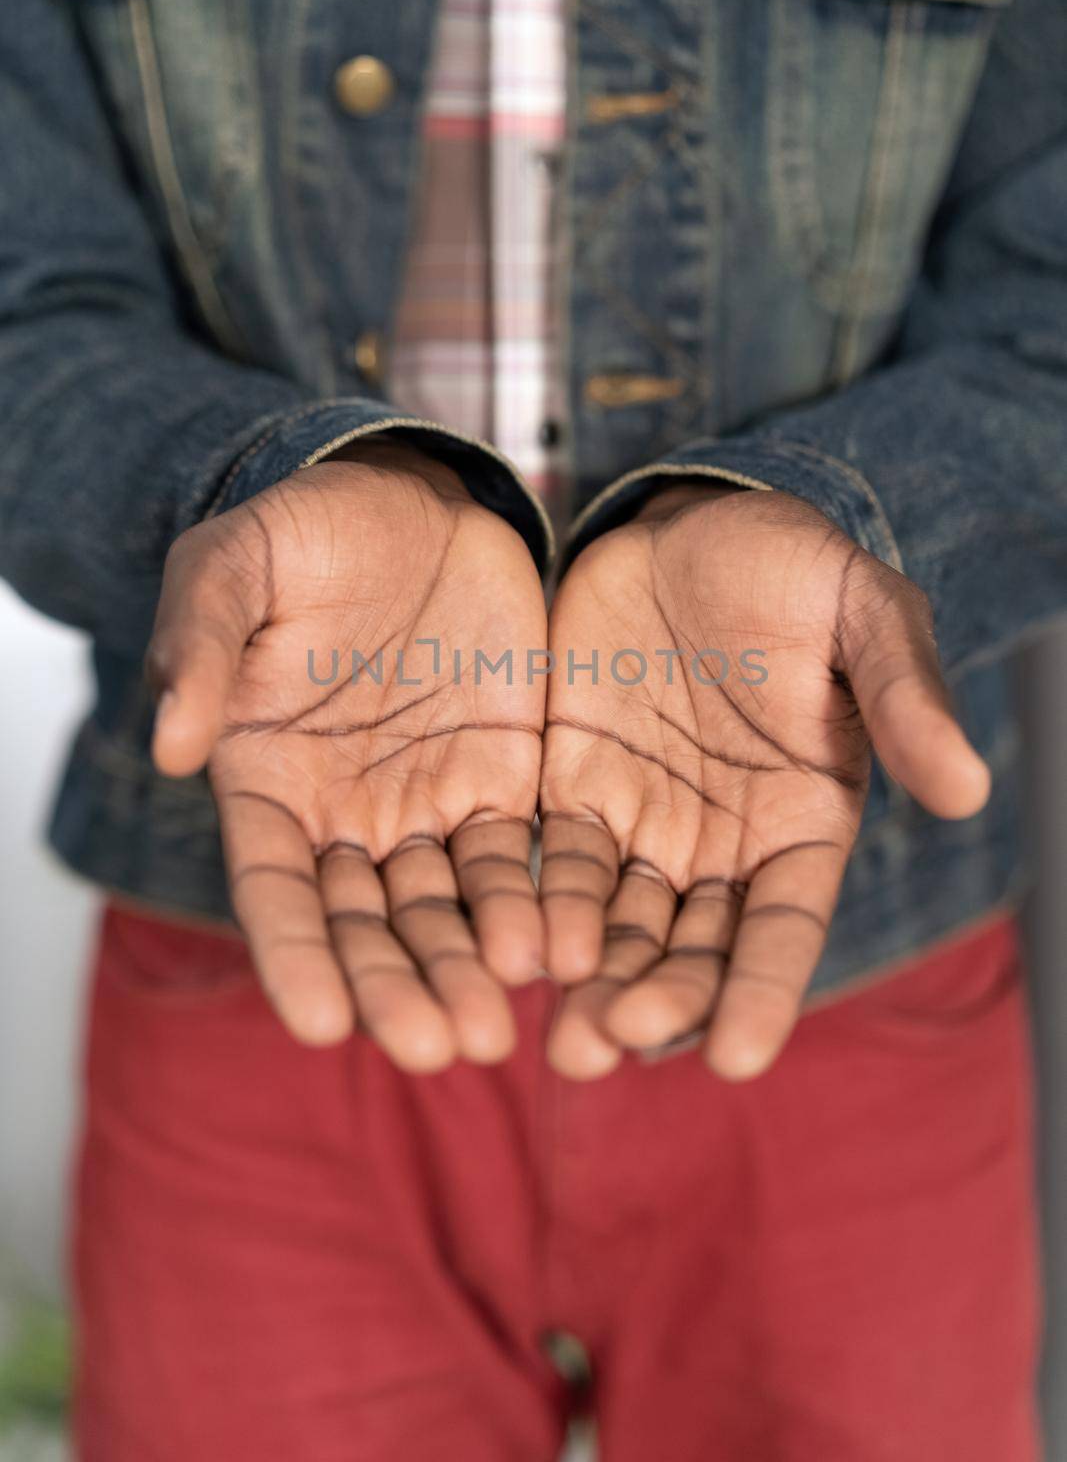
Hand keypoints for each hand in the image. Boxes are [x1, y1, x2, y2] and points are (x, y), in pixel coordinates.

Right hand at [147, 441, 546, 1067]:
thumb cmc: (305, 534)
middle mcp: (348, 815)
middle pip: (369, 924)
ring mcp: (427, 803)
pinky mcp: (502, 779)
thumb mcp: (235, 567)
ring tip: (498, 1030)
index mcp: (269, 782)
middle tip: (439, 1051)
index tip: (323, 1023)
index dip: (296, 955)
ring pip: (446, 908)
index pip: (277, 888)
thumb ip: (202, 647)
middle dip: (400, 987)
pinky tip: (558, 949)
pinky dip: (532, 905)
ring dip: (467, 970)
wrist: (408, 501)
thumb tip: (174, 744)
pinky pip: (517, 856)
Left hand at [539, 484, 989, 1080]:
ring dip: (586, 979)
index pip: (782, 929)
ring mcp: (642, 822)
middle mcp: (721, 845)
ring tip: (557, 1033)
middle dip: (653, 1000)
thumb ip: (903, 697)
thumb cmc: (795, 570)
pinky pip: (547, 858)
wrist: (694, 523)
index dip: (760, 991)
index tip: (736, 1058)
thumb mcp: (864, 614)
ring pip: (613, 923)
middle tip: (605, 1041)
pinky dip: (532, 905)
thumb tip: (968, 789)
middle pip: (687, 947)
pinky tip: (508, 945)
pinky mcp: (570, 786)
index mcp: (802, 825)